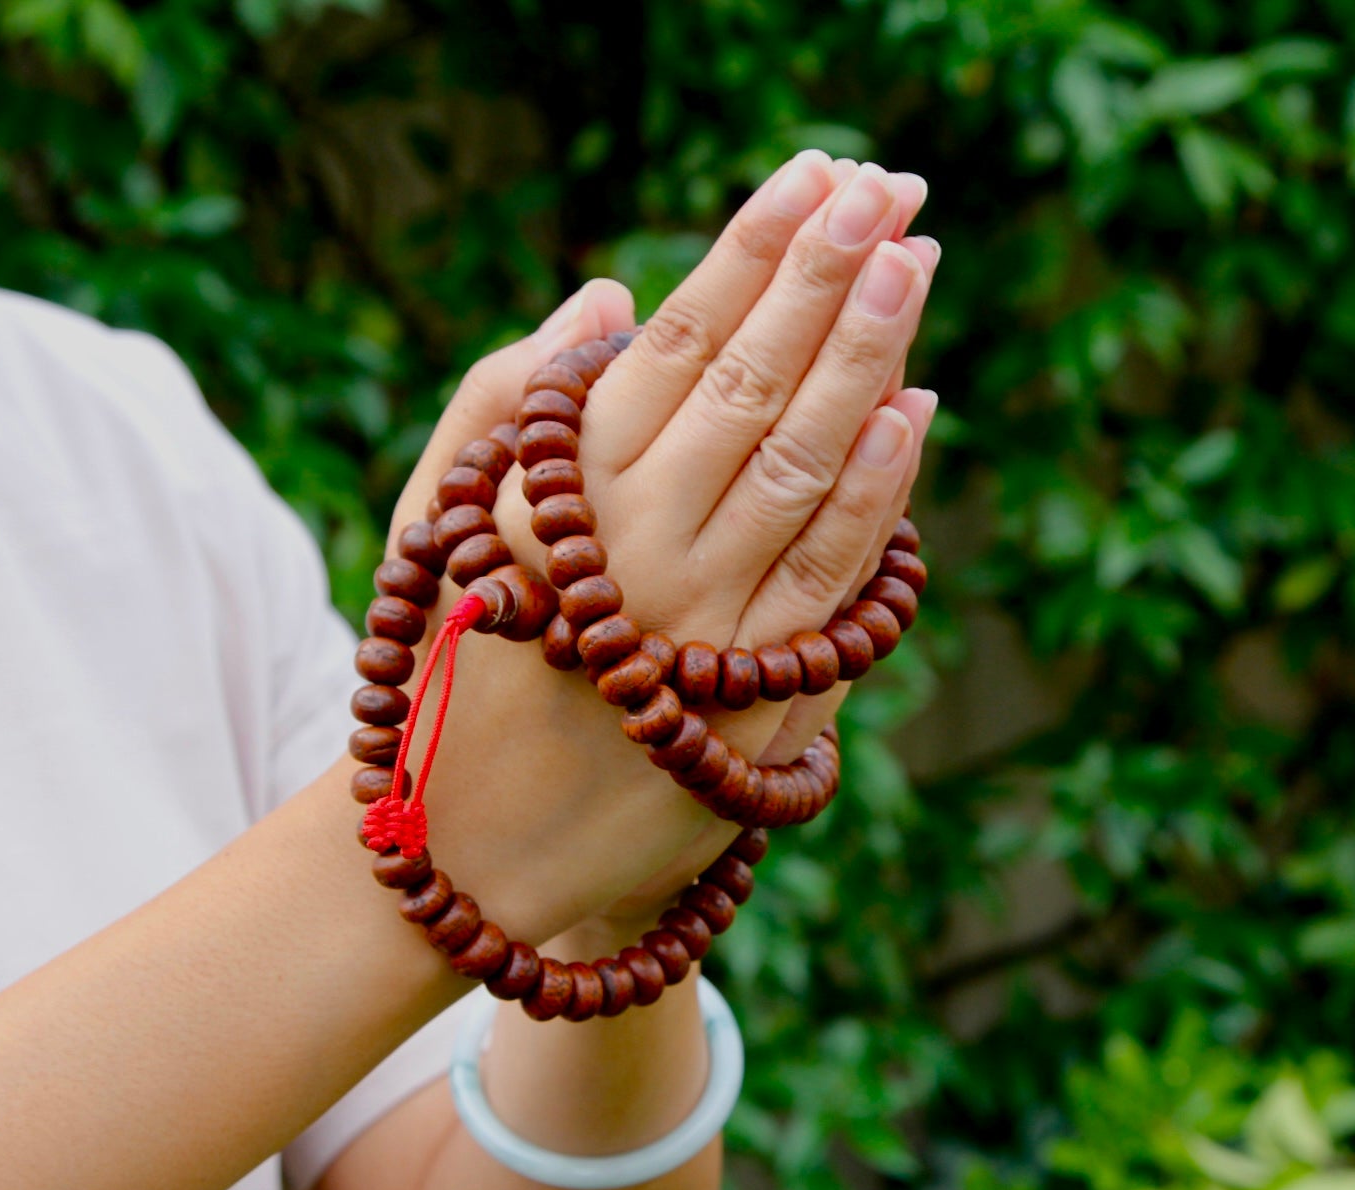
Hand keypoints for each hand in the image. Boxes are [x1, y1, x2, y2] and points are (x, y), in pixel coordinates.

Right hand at [383, 151, 939, 945]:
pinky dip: (880, 494)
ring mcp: (698, 627)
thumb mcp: (435, 523)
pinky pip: (828, 582)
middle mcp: (633, 549)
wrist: (461, 849)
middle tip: (887, 187)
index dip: (755, 250)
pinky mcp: (749, 703)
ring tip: (916, 259)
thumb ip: (507, 401)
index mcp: (555, 494)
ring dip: (871, 357)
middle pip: (754, 384)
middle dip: (828, 274)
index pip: (678, 341)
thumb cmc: (444, 666)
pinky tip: (919, 412)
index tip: (817, 173)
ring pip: (805, 466)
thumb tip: (610, 296)